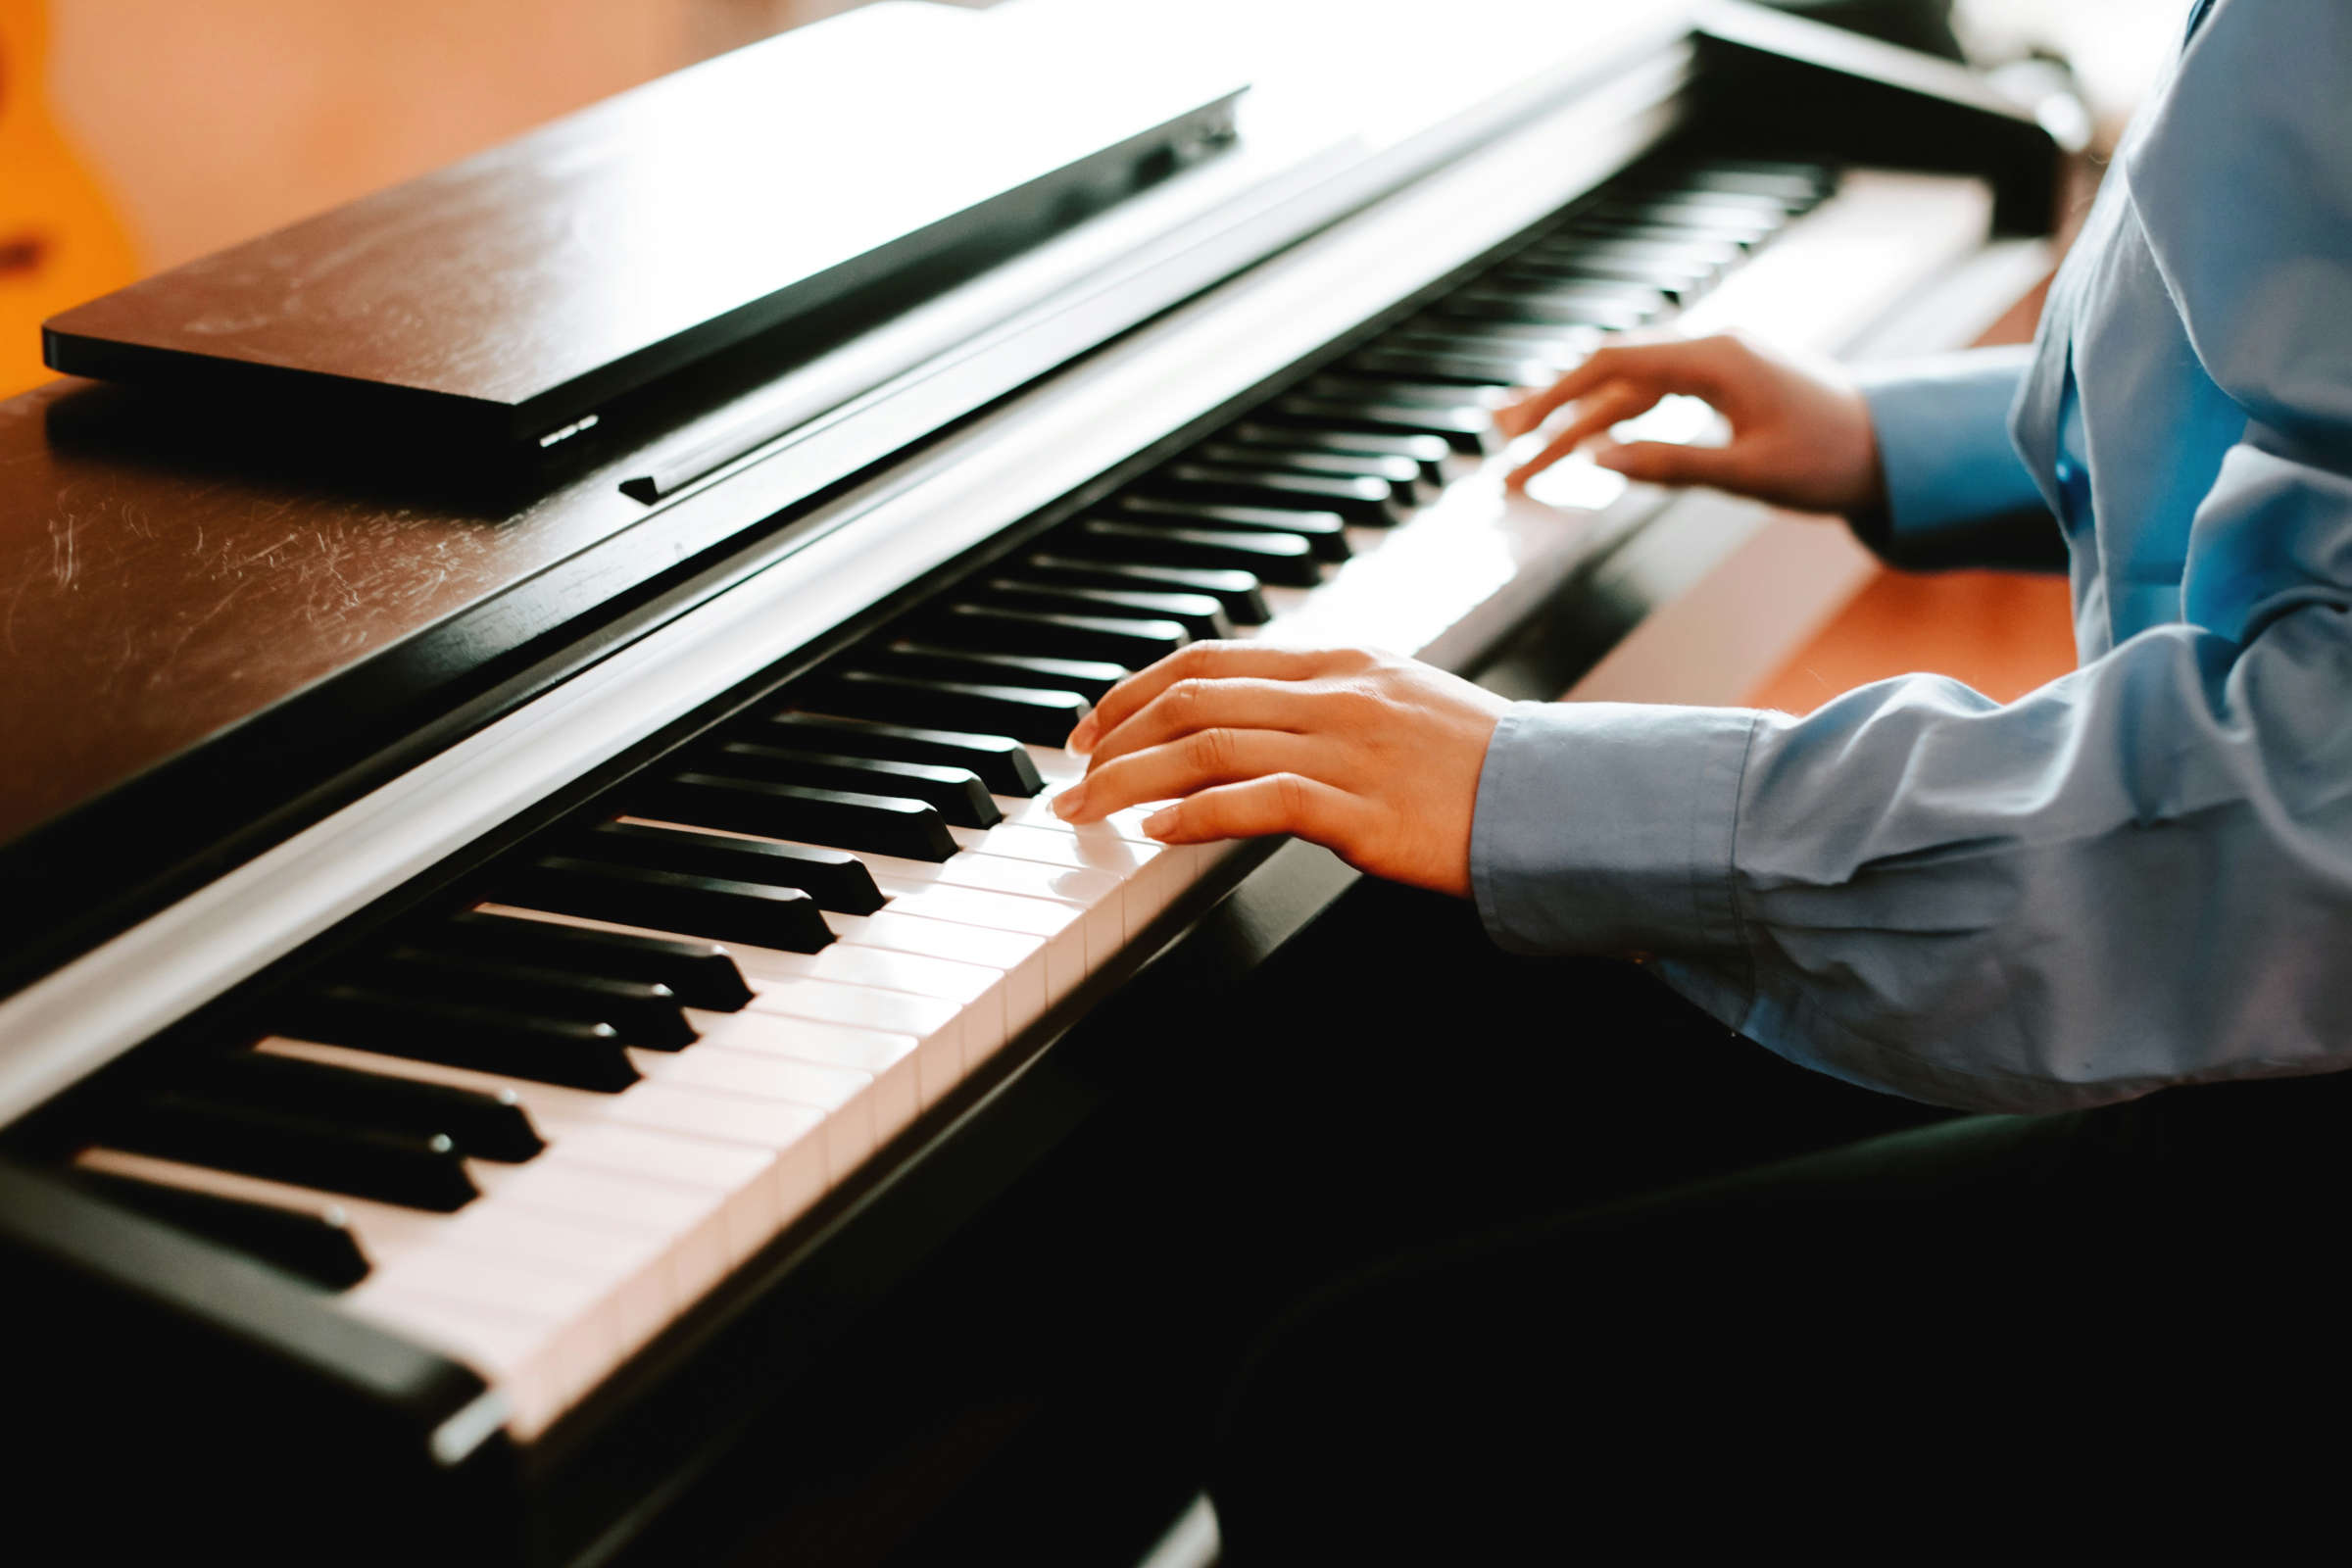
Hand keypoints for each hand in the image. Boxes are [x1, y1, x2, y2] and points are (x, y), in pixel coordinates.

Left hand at [1054, 643, 1508, 897]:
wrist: (1560, 804)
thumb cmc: (1481, 769)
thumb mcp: (1399, 708)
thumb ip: (1327, 707)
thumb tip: (1249, 725)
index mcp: (1341, 662)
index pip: (1210, 659)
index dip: (1135, 690)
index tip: (1092, 727)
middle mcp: (1336, 694)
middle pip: (1192, 698)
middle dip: (1115, 738)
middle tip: (1073, 777)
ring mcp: (1348, 749)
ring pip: (1208, 746)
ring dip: (1131, 779)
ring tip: (1088, 810)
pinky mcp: (1362, 811)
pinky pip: (1256, 802)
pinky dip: (1194, 815)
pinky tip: (1157, 832)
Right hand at [1496, 332, 1884, 513]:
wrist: (1895, 448)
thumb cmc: (1831, 462)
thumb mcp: (1751, 473)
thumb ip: (1671, 464)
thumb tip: (1598, 459)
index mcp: (1717, 358)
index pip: (1616, 365)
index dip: (1559, 395)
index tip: (1518, 429)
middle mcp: (1711, 349)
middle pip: (1612, 373)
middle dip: (1553, 408)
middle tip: (1500, 442)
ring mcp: (1717, 363)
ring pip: (1629, 387)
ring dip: (1577, 415)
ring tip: (1522, 442)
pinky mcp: (1724, 383)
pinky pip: (1654, 394)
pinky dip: (1613, 414)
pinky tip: (1582, 434)